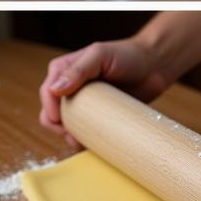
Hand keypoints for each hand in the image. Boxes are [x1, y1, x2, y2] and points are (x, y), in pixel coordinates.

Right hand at [39, 38, 168, 141]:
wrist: (153, 67)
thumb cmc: (126, 55)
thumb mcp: (100, 56)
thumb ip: (78, 70)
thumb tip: (55, 89)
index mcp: (63, 69)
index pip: (47, 92)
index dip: (49, 109)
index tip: (61, 123)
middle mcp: (69, 86)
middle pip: (51, 113)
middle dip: (58, 128)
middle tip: (74, 137)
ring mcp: (82, 102)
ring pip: (65, 125)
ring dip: (69, 137)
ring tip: (83, 144)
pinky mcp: (96, 115)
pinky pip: (83, 131)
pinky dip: (83, 140)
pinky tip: (92, 145)